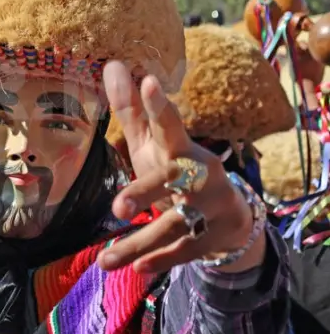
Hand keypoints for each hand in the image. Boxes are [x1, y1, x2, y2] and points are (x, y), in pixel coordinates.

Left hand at [96, 61, 261, 274]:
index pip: (169, 123)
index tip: (148, 83)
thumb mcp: (153, 143)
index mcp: (179, 148)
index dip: (159, 105)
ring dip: (138, 243)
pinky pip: (186, 250)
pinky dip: (161, 260)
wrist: (229, 214)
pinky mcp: (213, 237)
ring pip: (173, 225)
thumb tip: (112, 64)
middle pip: (173, 180)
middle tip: (117, 208)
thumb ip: (131, 110)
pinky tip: (136, 269)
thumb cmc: (178, 169)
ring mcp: (209, 207)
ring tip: (104, 262)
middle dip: (146, 192)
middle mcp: (198, 175)